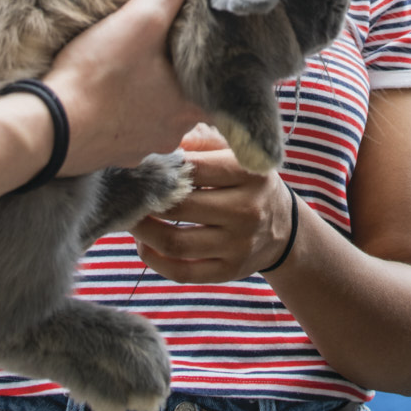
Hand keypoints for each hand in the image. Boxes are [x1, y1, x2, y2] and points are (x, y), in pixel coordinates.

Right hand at [42, 0, 207, 174]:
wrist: (47, 128)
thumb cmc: (98, 77)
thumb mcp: (138, 20)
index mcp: (193, 105)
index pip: (220, 79)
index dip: (211, 55)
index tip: (201, 37)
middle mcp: (175, 133)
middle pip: (189, 97)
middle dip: (178, 72)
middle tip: (166, 45)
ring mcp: (143, 146)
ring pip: (158, 114)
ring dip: (151, 93)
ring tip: (137, 65)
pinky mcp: (114, 153)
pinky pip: (129, 128)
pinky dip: (124, 110)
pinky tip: (110, 92)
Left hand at [129, 126, 296, 282]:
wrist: (284, 227)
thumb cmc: (247, 182)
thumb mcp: (237, 153)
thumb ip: (204, 140)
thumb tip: (168, 138)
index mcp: (251, 173)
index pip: (196, 168)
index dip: (163, 166)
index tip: (141, 164)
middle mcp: (248, 210)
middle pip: (181, 207)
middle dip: (146, 201)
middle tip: (126, 192)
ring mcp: (239, 245)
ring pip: (176, 243)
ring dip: (143, 232)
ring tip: (129, 218)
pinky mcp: (229, 271)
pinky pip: (183, 272)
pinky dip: (155, 261)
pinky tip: (144, 245)